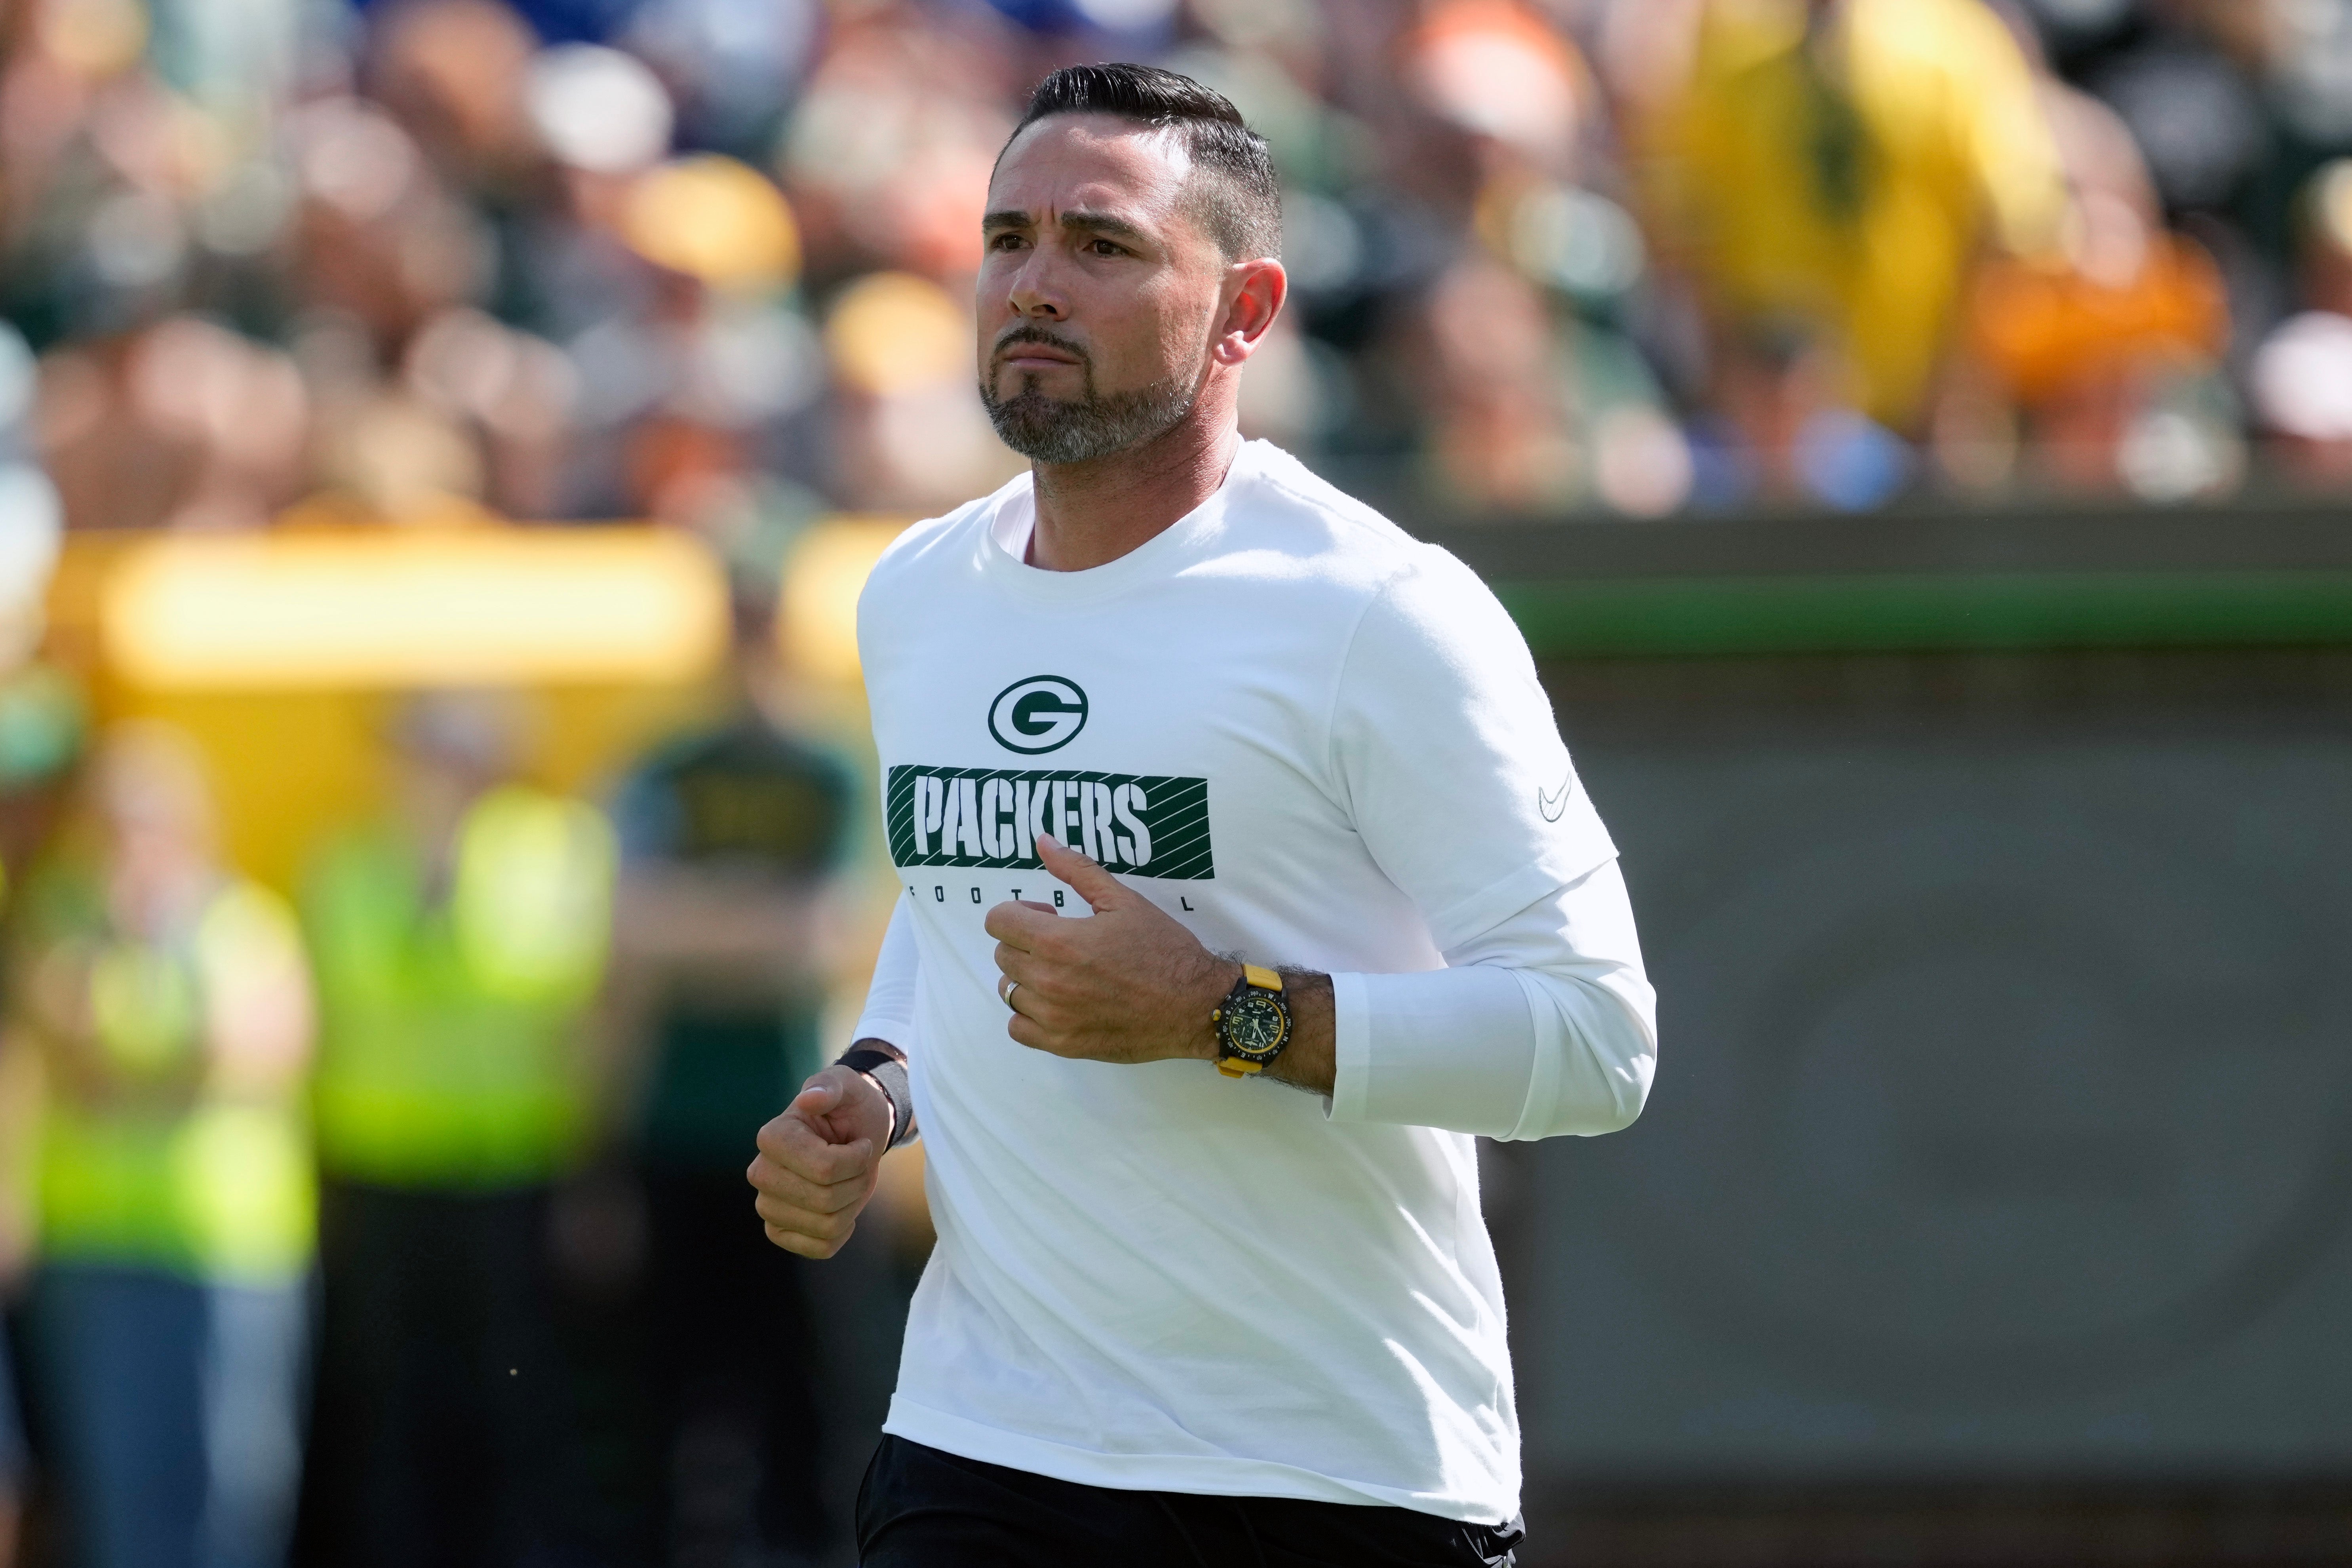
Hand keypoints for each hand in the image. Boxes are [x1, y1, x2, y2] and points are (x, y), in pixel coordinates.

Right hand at [747, 1065, 890, 1257]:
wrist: (852, 1132)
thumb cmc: (848, 1106)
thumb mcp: (847, 1086)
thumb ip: (830, 1087)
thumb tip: (809, 1097)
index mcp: (772, 1137)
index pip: (825, 1169)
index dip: (856, 1159)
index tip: (860, 1144)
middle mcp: (761, 1174)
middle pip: (825, 1201)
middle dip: (857, 1182)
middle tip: (859, 1163)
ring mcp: (767, 1205)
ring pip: (827, 1226)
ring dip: (853, 1204)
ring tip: (850, 1180)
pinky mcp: (779, 1230)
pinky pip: (820, 1247)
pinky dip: (842, 1231)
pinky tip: (842, 1208)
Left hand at [984, 836, 1236, 1064]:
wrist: (1195, 1006)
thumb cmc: (1164, 950)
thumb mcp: (1123, 900)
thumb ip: (1077, 869)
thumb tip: (1043, 841)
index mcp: (1059, 941)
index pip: (998, 922)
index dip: (1018, 912)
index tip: (1047, 916)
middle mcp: (1049, 982)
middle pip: (1003, 954)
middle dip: (1025, 941)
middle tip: (1061, 941)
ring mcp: (1054, 1018)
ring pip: (1008, 991)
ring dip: (1027, 977)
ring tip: (1060, 972)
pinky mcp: (1064, 1045)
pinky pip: (1018, 1028)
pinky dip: (1029, 1014)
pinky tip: (1056, 1003)